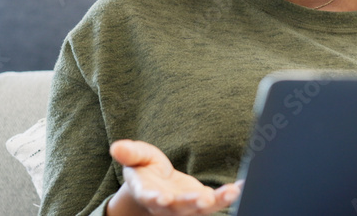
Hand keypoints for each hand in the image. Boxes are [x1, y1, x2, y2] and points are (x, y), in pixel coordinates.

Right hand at [107, 139, 241, 215]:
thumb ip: (129, 153)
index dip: (156, 199)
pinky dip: (228, 196)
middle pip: (178, 208)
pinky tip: (240, 187)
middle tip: (203, 199)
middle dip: (190, 204)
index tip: (162, 199)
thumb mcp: (136, 157)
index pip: (151, 198)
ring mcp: (185, 207)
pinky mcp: (201, 203)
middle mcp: (167, 205)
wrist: (157, 185)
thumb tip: (115, 147)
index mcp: (148, 193)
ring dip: (216, 203)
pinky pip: (215, 202)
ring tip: (231, 192)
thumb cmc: (145, 169)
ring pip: (200, 210)